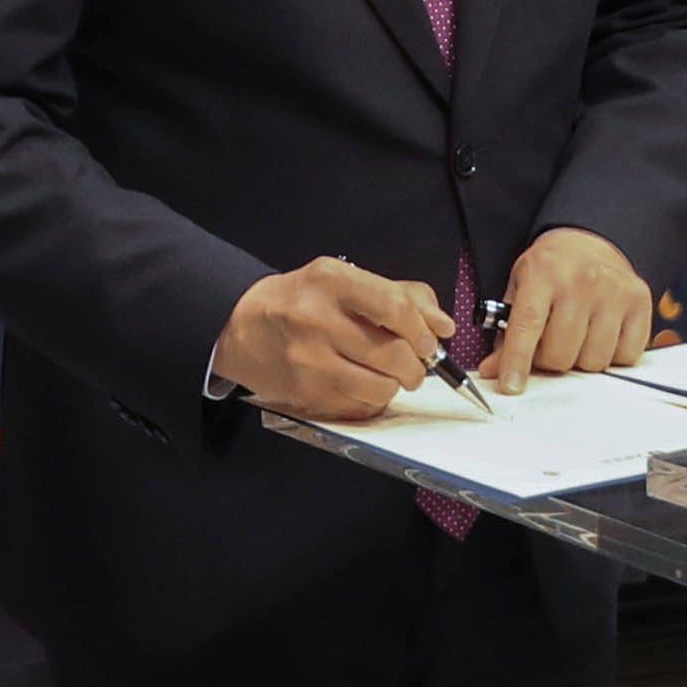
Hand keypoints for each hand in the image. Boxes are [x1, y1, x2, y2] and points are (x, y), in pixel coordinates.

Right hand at [214, 257, 454, 422]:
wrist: (242, 326)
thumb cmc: (301, 300)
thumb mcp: (345, 279)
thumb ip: (400, 295)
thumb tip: (443, 326)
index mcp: (332, 281)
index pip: (395, 307)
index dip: (423, 329)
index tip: (430, 339)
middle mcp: (317, 319)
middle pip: (393, 354)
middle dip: (417, 365)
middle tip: (414, 364)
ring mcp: (309, 360)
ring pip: (380, 388)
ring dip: (395, 386)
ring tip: (386, 375)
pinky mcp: (305, 393)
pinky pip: (360, 407)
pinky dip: (372, 400)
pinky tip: (361, 385)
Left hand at [486, 226, 653, 393]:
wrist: (589, 241)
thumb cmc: (552, 269)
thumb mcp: (520, 289)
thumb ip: (507, 330)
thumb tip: (494, 371)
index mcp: (544, 272)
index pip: (528, 325)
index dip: (517, 361)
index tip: (511, 386)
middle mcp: (582, 279)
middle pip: (561, 353)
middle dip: (549, 360)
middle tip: (549, 344)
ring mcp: (614, 290)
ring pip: (593, 361)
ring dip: (580, 360)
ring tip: (576, 337)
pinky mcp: (639, 301)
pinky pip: (625, 356)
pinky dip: (611, 356)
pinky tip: (601, 335)